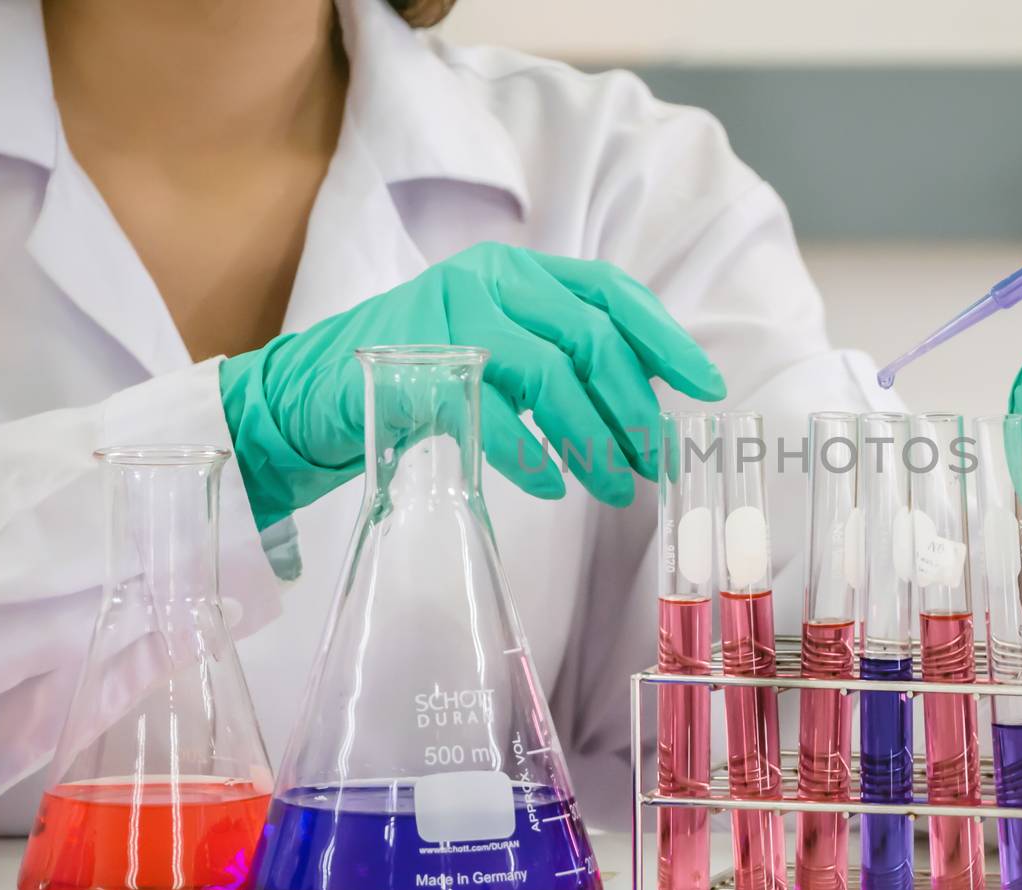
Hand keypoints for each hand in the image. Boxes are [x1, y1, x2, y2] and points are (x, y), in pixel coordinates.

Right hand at [221, 243, 725, 528]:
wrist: (317, 391)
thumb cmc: (428, 374)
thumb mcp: (501, 347)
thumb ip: (563, 356)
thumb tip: (647, 406)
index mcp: (517, 270)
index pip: (609, 291)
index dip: (664, 340)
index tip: (705, 389)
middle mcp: (486, 281)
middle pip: (587, 337)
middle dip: (632, 406)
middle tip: (653, 462)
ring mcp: (446, 321)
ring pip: (545, 375)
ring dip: (591, 439)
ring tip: (614, 487)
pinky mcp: (411, 369)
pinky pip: (486, 413)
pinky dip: (527, 453)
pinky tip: (550, 484)